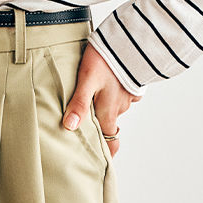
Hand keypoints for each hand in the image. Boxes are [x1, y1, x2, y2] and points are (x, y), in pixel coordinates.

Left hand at [62, 42, 141, 157]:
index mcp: (109, 111)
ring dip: (108, 107)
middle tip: (91, 130)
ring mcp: (128, 94)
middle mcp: (120, 106)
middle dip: (103, 129)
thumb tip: (69, 127)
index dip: (107, 152)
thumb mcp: (87, 80)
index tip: (102, 162)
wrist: (130, 40)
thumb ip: (79, 103)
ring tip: (95, 102)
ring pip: (117, 107)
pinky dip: (117, 92)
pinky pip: (125, 92)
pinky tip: (109, 84)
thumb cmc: (106, 60)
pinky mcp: (133, 81)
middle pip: (111, 124)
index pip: (109, 140)